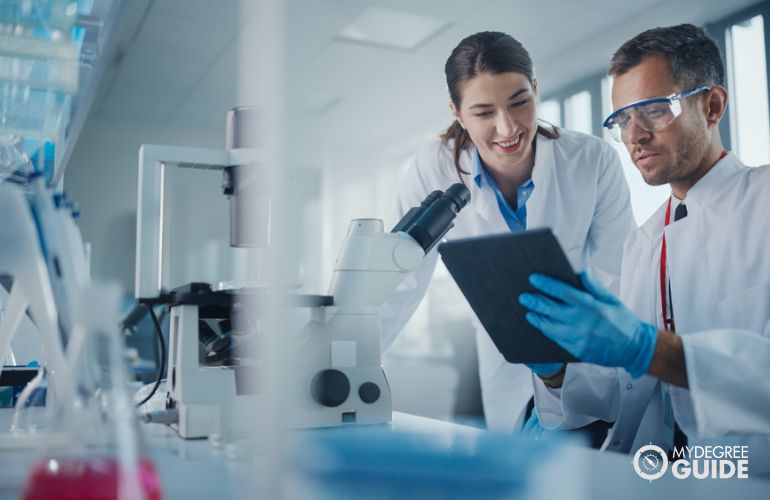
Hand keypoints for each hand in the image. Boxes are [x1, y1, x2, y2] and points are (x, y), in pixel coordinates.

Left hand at [518, 272, 656, 378]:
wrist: (634, 348)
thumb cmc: (623, 321)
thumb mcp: (611, 300)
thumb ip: (593, 286)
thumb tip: (578, 273)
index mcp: (591, 306)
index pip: (563, 292)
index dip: (546, 284)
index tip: (534, 278)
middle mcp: (582, 322)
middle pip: (551, 309)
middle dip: (535, 301)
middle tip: (523, 296)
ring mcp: (578, 338)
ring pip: (549, 326)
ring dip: (537, 317)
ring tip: (529, 311)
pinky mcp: (576, 350)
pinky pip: (556, 338)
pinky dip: (546, 330)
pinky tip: (541, 324)